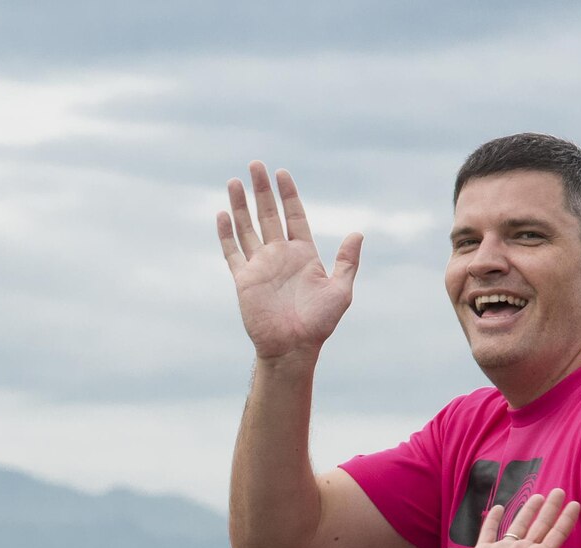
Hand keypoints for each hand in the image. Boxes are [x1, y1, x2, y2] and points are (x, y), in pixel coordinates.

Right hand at [216, 162, 362, 362]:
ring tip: (234, 182)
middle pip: (268, 214)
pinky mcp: (244, 279)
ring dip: (240, 205)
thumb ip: (347, 262)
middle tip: (255, 165)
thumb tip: (358, 233)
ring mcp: (261, 266)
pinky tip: (222, 214)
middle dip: (261, 190)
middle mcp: (280, 256)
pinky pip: (232, 252)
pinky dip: (226, 234)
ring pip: (247, 228)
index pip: (294, 216)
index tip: (282, 173)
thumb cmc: (319, 324)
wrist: (293, 348)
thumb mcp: (340, 290)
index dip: (288, 194)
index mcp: (304, 254)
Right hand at [460, 490, 580, 547]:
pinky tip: (498, 508)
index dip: (566, 519)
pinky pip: (489, 531)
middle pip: (540, 525)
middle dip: (550, 508)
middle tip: (559, 490)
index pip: (557, 534)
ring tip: (537, 496)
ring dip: (527, 510)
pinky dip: (492, 519)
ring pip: (518, 525)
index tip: (575, 504)